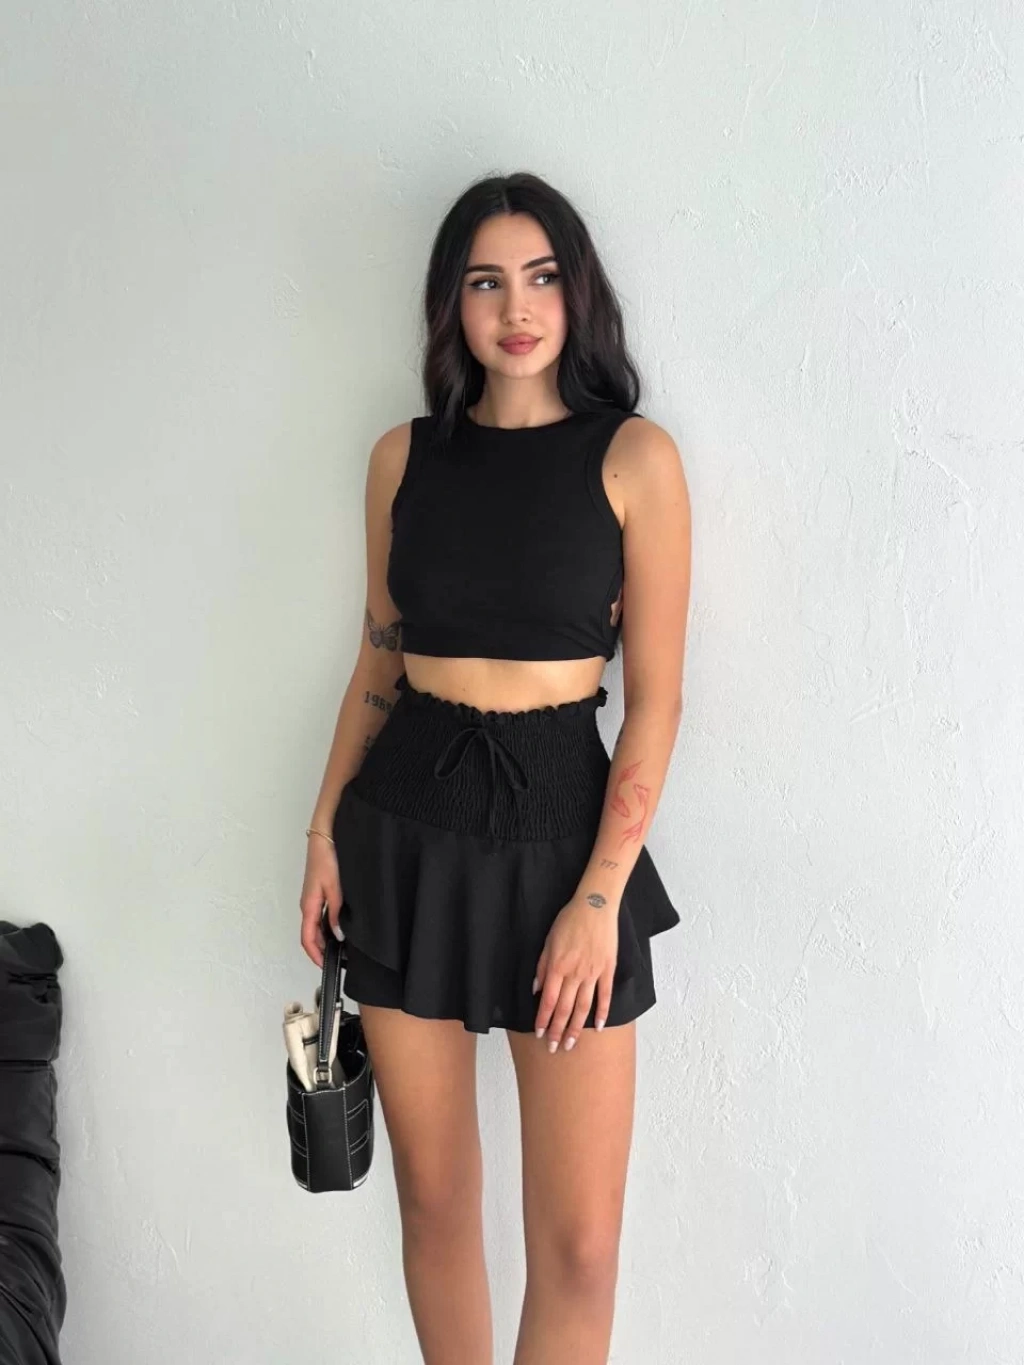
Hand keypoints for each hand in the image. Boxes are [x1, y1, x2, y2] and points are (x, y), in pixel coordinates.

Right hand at [299, 834, 342, 968]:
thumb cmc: (326, 858)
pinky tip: (337, 926)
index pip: (307, 938)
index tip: (324, 965)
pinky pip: (318, 915)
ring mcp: (311, 898)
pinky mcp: (317, 892)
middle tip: (336, 959)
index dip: (314, 954)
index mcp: (308, 905)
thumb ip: (336, 913)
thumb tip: (338, 934)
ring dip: (323, 938)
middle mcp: (307, 904)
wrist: (324, 837)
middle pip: (310, 934)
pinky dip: (325, 925)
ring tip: (338, 947)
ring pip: (314, 925)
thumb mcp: (335, 888)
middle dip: (319, 949)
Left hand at [532, 892, 618, 1051]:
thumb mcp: (548, 941)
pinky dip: (602, 1012)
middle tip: (555, 1048)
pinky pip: (605, 995)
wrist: (595, 906)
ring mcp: (593, 973)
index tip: (540, 1034)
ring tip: (572, 1044)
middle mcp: (575, 973)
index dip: (544, 1020)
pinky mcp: (608, 969)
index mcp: (558, 966)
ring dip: (577, 1028)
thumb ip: (542, 967)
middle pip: (565, 1009)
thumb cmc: (568, 921)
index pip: (549, 1001)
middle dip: (559, 1031)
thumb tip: (537, 990)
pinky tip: (599, 1027)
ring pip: (584, 1007)